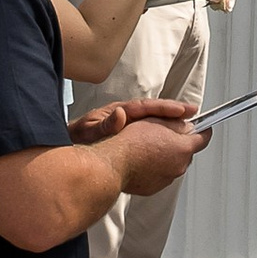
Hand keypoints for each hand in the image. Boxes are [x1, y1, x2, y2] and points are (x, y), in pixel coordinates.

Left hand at [68, 95, 196, 143]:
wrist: (63, 151)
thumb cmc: (73, 140)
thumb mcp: (85, 132)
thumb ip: (102, 125)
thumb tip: (120, 116)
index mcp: (117, 112)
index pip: (145, 106)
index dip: (165, 107)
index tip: (182, 110)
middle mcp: (123, 116)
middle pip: (153, 110)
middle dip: (174, 110)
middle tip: (193, 113)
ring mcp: (125, 125)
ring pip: (152, 120)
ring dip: (170, 121)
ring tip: (188, 126)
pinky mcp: (125, 135)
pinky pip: (147, 132)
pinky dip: (160, 134)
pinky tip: (170, 142)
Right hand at [110, 112, 206, 193]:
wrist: (113, 164)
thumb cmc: (132, 141)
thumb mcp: (158, 121)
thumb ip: (178, 124)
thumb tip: (186, 126)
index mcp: (184, 149)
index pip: (204, 138)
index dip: (202, 129)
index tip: (200, 126)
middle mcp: (178, 166)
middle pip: (187, 152)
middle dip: (180, 143)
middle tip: (166, 135)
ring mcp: (166, 179)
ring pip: (173, 164)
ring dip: (167, 156)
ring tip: (150, 147)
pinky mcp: (153, 188)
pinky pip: (160, 175)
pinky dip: (156, 168)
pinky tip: (143, 160)